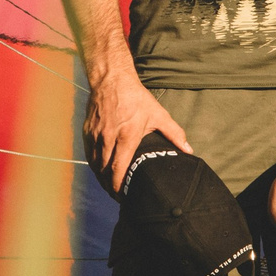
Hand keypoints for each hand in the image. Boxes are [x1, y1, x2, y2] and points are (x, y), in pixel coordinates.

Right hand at [84, 71, 191, 193]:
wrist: (111, 79)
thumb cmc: (136, 98)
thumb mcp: (158, 114)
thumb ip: (174, 133)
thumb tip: (188, 150)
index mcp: (126, 136)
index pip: (118, 169)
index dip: (118, 186)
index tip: (123, 196)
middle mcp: (108, 137)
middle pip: (104, 171)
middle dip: (110, 187)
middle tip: (118, 196)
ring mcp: (95, 135)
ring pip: (94, 164)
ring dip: (101, 178)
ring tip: (109, 187)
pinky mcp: (87, 131)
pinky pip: (88, 154)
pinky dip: (94, 165)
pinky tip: (100, 171)